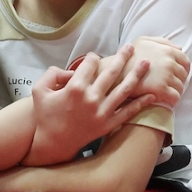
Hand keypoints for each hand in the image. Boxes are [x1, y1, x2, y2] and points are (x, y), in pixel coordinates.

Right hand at [24, 45, 158, 165]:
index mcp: (75, 88)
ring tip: (146, 63)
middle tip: (130, 47)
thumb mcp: (39, 91)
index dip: (92, 58)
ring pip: (124, 89)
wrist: (52, 143)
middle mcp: (91, 98)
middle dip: (122, 57)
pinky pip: (128, 112)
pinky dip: (140, 103)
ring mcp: (101, 112)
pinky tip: (152, 95)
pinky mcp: (107, 125)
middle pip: (111, 72)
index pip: (90, 64)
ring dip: (136, 74)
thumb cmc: (46, 116)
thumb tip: (70, 70)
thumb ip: (52, 74)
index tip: (94, 58)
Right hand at [128, 36, 189, 108]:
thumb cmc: (128, 56)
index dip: (183, 69)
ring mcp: (166, 77)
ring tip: (166, 92)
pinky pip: (175, 97)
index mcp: (167, 51)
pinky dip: (173, 99)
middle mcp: (169, 63)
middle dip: (179, 80)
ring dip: (175, 91)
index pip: (186, 62)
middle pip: (184, 76)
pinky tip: (166, 99)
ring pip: (180, 87)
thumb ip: (162, 42)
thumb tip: (180, 49)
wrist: (114, 72)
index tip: (177, 74)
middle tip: (170, 84)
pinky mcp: (160, 90)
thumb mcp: (143, 41)